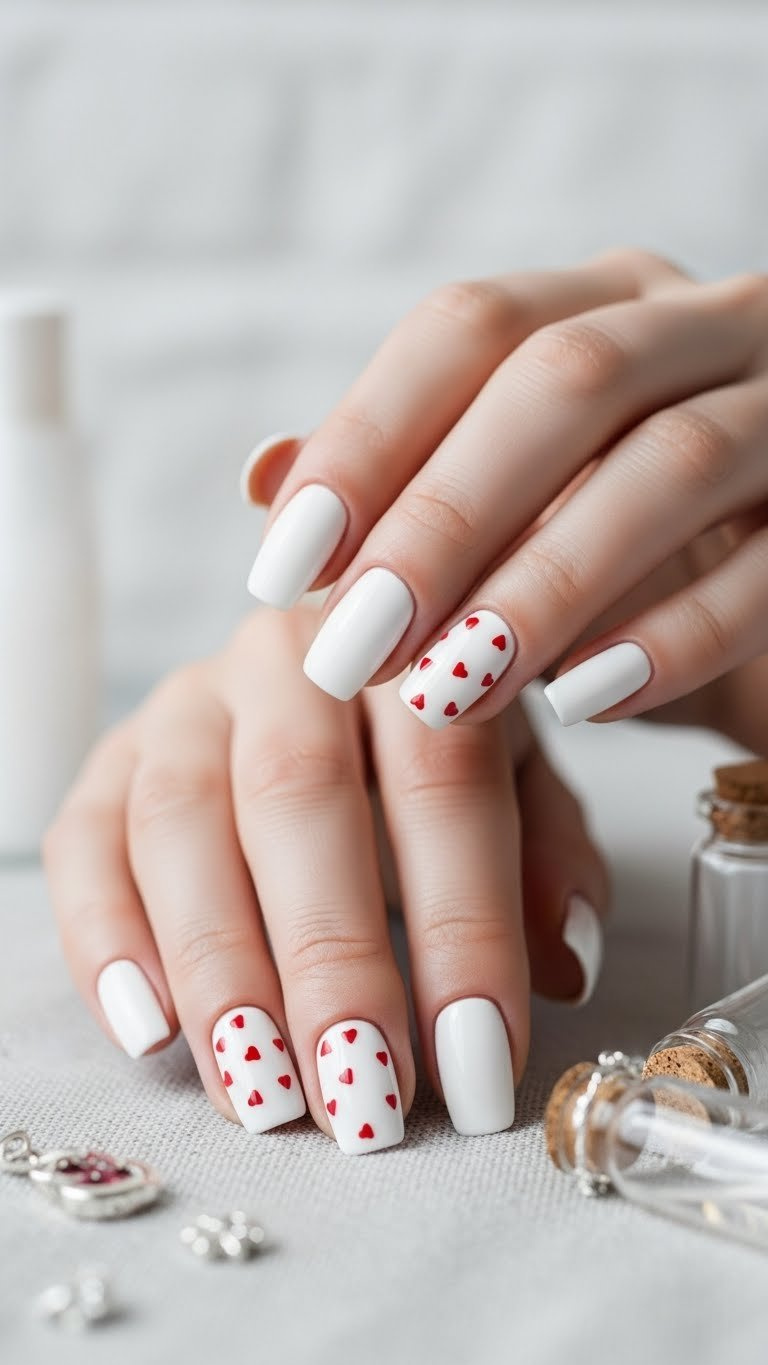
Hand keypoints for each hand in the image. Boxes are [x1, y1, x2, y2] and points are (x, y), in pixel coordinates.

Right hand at [43, 607, 607, 1150]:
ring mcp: (184, 704)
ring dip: (220, 968)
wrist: (335, 671)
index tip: (479, 1058)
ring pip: (180, 824)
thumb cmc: (437, 750)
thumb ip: (549, 860)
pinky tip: (153, 1035)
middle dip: (330, 957)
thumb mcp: (521, 783)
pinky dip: (107, 940)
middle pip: (296, 795)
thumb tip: (563, 967)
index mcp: (407, 646)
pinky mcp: (110, 760)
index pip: (441, 776)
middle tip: (366, 1095)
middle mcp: (284, 659)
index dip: (463, 921)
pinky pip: (87, 843)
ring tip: (265, 1094)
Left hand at [243, 249, 767, 731]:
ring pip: (672, 464)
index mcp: (603, 302)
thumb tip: (263, 473)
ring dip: (547, 583)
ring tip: (455, 687)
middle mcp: (704, 325)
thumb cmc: (620, 553)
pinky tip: (585, 703)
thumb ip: (402, 483)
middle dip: (446, 516)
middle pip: (565, 381)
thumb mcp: (509, 509)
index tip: (287, 560)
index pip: (470, 327)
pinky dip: (672, 638)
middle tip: (359, 642)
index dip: (370, 437)